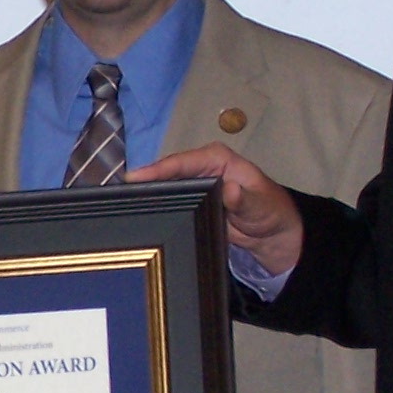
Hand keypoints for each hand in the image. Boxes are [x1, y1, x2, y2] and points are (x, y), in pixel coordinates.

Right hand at [130, 144, 303, 275]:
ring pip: (165, 185)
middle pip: (168, 171)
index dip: (158, 169)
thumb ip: (245, 199)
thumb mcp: (260, 205)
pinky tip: (138, 212)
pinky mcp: (190, 200)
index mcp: (218, 159)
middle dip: (145, 180)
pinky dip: (155, 204)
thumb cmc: (269, 211)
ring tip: (122, 202)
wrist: (271, 234)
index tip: (135, 177)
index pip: (183, 161)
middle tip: (120, 193)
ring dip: (147, 192)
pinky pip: (169, 200)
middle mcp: (202, 167)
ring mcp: (194, 184)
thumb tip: (230, 190)